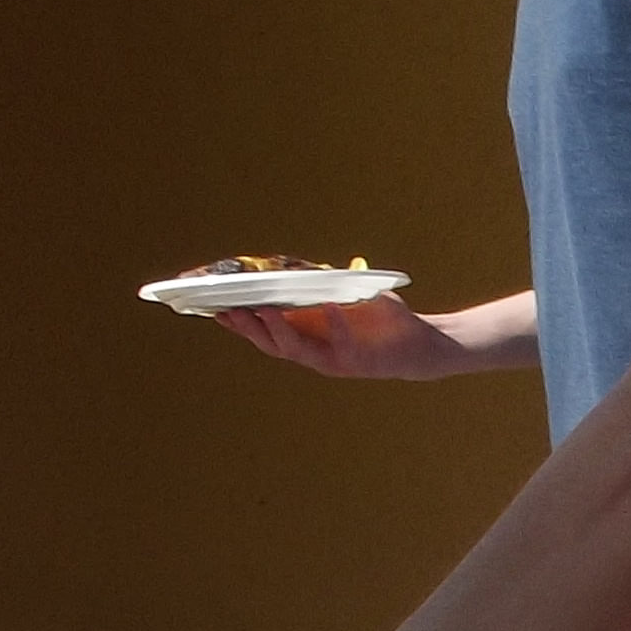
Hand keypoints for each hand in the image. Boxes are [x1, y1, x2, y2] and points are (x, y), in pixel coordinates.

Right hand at [214, 294, 466, 377]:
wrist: (420, 344)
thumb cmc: (379, 317)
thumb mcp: (342, 296)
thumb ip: (316, 286)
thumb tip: (287, 266)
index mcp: (306, 338)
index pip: (263, 333)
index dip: (237, 324)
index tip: (210, 307)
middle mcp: (315, 354)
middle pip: (272, 344)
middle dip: (248, 328)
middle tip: (226, 309)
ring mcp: (336, 361)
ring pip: (298, 350)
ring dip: (280, 330)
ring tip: (264, 309)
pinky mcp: (360, 364)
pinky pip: (344, 344)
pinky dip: (336, 323)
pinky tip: (327, 306)